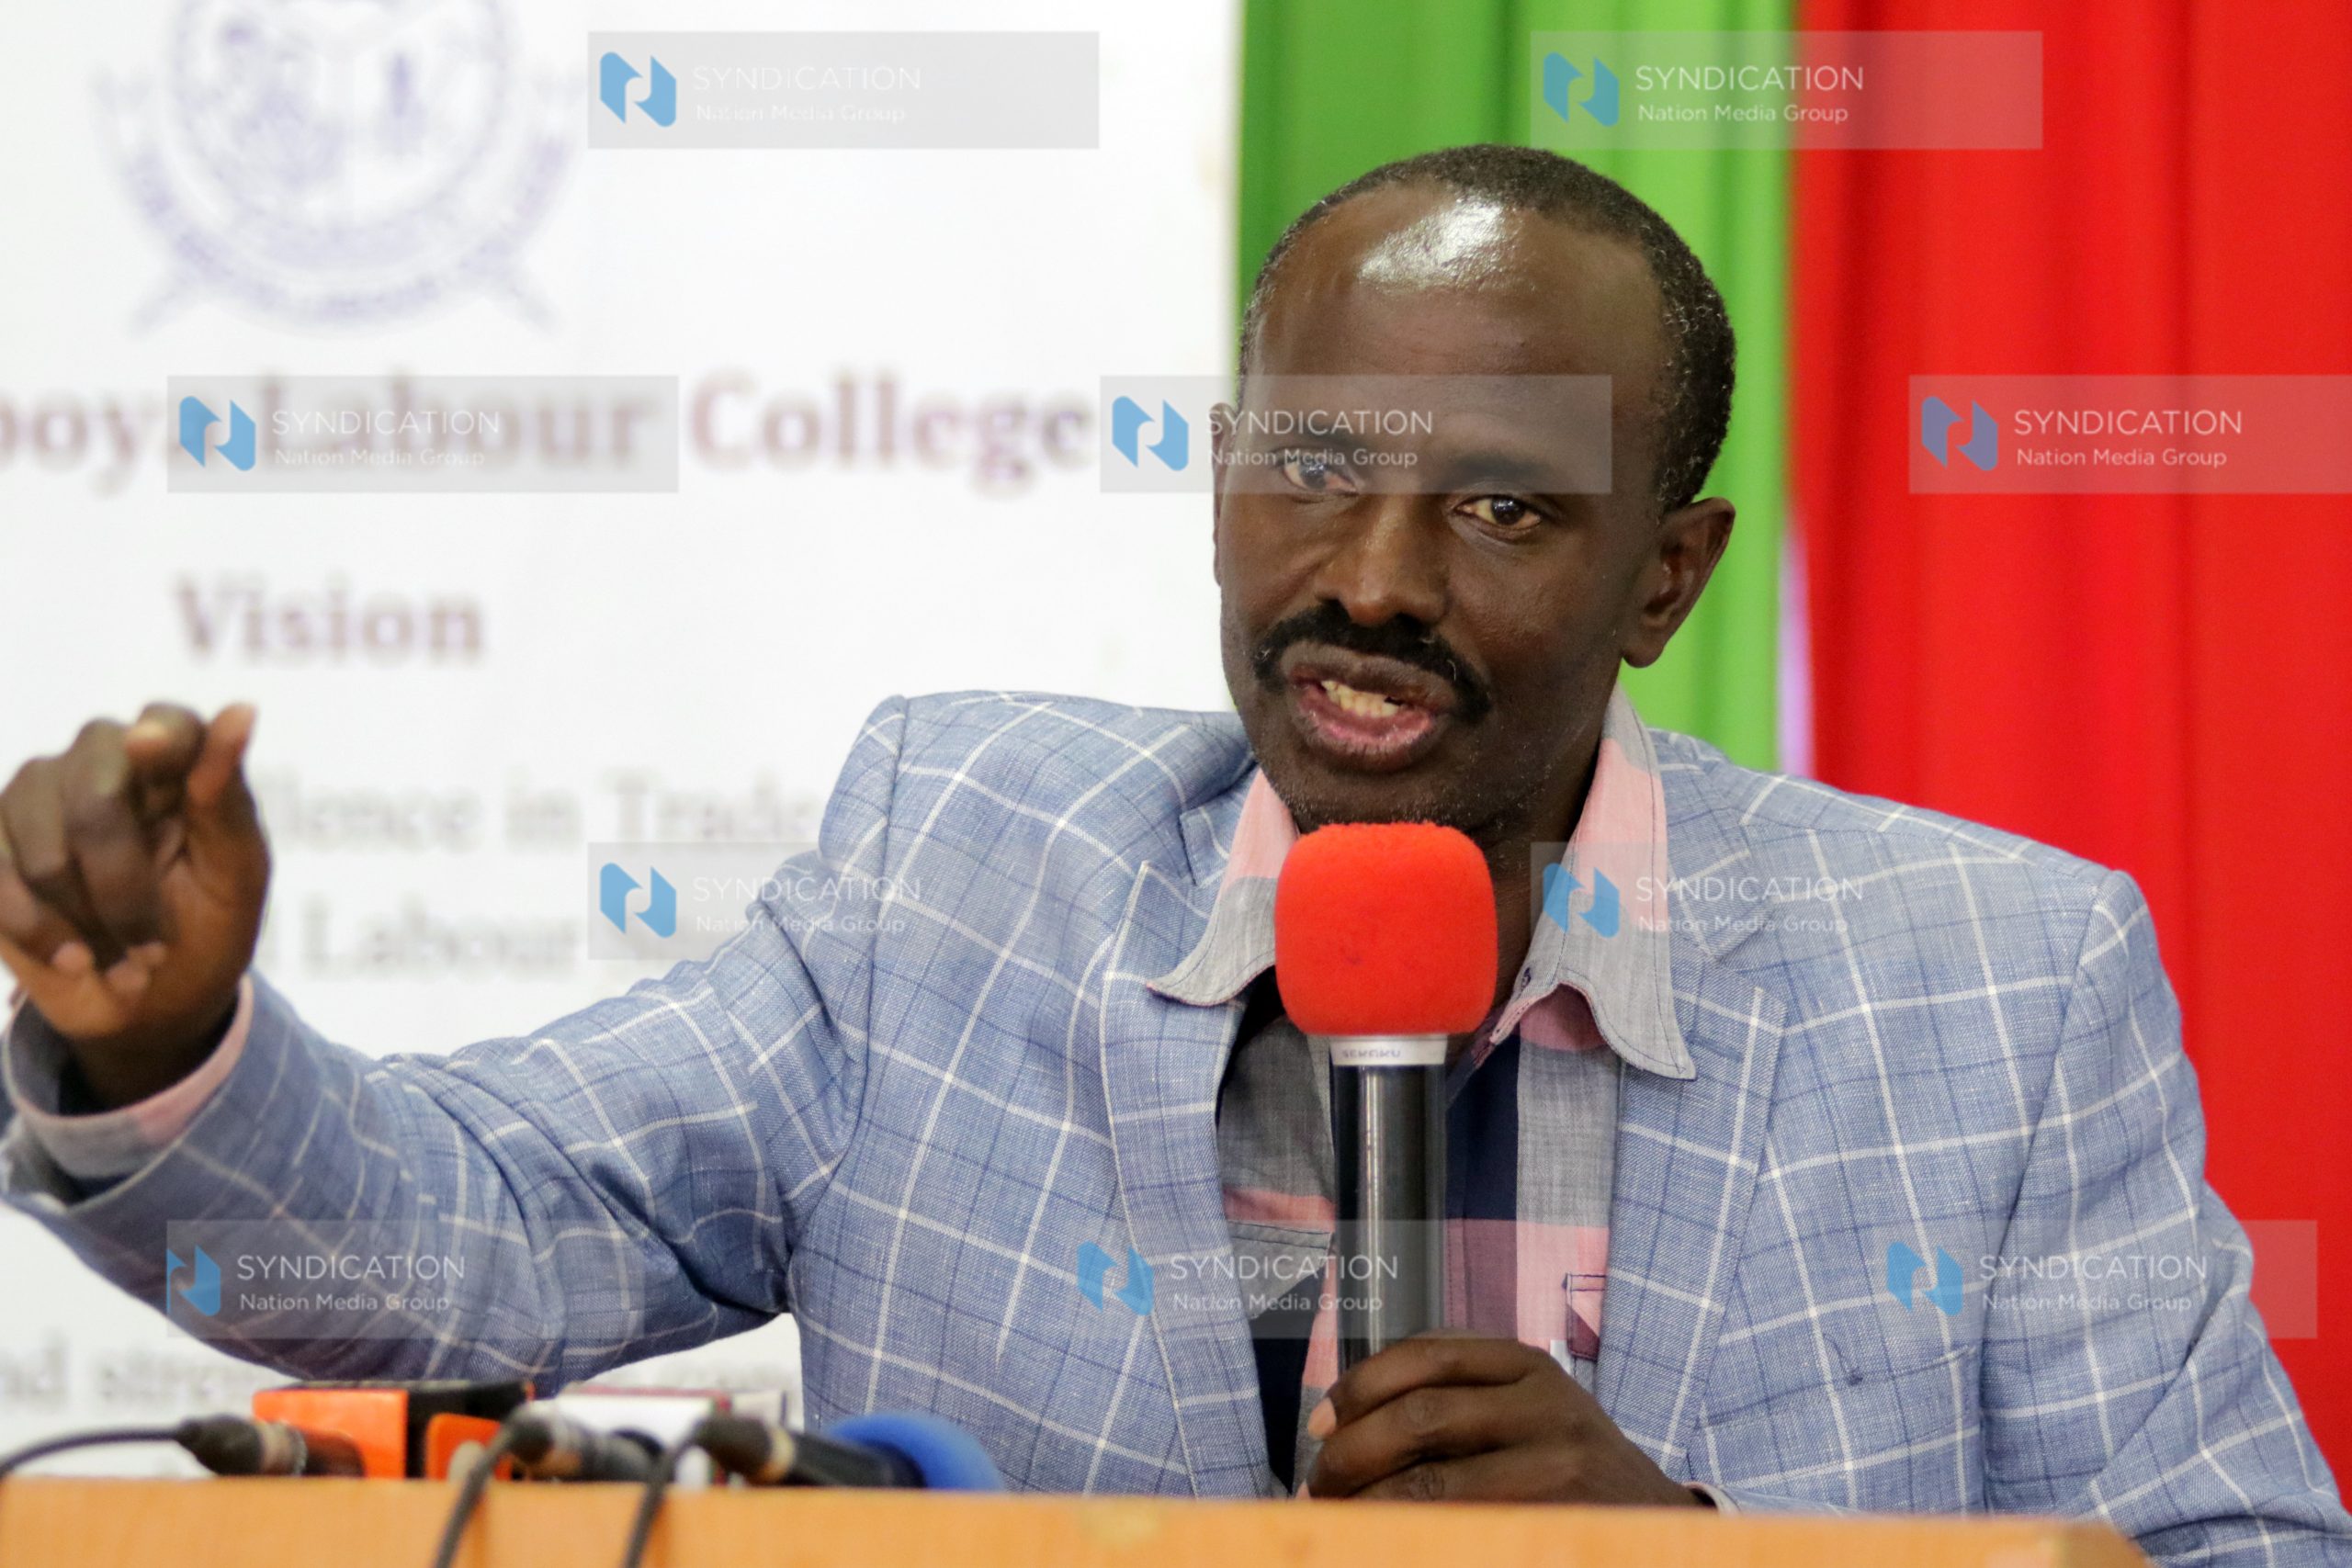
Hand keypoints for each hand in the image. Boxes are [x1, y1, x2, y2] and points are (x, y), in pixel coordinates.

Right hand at [0, 703, 268, 1104]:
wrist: (153, 999)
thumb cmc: (209, 924)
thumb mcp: (237, 872)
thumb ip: (227, 796)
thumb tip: (242, 710)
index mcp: (175, 755)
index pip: (167, 725)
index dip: (159, 741)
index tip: (148, 750)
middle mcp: (101, 756)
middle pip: (97, 807)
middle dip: (126, 896)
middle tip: (153, 952)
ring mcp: (37, 793)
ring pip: (47, 857)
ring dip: (88, 927)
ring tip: (120, 960)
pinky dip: (39, 934)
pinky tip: (72, 959)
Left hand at [1303, 1332, 1705, 1504]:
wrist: (1655, 1529)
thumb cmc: (1563, 1464)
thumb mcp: (1523, 1409)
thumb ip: (1450, 1399)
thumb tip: (1332, 1426)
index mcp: (1527, 1365)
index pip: (1424, 1357)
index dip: (1359, 1387)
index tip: (1319, 1424)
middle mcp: (1546, 1406)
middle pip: (1422, 1417)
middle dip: (1352, 1454)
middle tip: (1318, 1486)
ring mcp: (1558, 1469)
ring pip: (1434, 1485)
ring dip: (1368, 1506)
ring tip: (1336, 1522)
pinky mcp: (1555, 1525)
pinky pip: (1459, 1533)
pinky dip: (1409, 1539)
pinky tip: (1383, 1546)